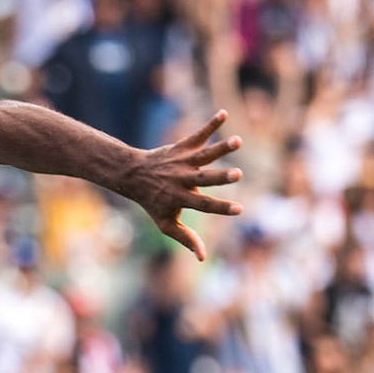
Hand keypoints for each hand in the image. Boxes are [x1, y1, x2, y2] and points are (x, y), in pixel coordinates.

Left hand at [120, 111, 243, 261]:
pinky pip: (197, 134)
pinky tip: (223, 114)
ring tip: (238, 141)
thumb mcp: (166, 224)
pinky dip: (210, 124)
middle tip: (239, 174)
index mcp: (181, 198)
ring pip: (205, 155)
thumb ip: (186, 239)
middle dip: (222, 177)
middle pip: (205, 178)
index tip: (240, 210)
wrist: (134, 175)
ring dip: (222, 148)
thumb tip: (203, 258)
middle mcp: (183, 179)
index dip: (221, 208)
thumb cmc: (153, 202)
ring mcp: (183, 162)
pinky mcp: (182, 147)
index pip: (204, 205)